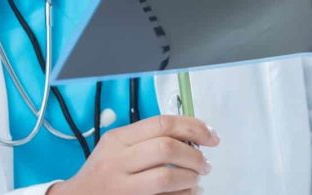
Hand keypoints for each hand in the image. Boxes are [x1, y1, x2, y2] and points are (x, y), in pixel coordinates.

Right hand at [47, 115, 219, 194]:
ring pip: (167, 177)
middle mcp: (118, 161)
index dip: (193, 127)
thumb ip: (145, 138)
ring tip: (196, 178)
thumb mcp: (115, 147)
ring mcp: (123, 186)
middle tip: (205, 163)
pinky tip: (189, 192)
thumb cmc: (101, 173)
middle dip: (195, 156)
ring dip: (191, 178)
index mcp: (117, 139)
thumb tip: (190, 135)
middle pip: (166, 148)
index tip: (210, 135)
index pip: (161, 124)